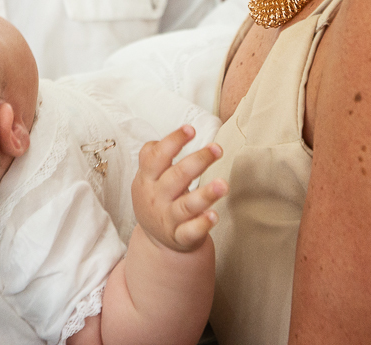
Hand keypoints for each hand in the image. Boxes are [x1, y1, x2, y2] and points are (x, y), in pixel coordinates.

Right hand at [132, 125, 227, 252]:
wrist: (156, 241)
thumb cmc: (157, 199)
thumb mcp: (147, 177)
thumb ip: (156, 155)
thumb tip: (181, 130)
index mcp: (147, 179)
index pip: (157, 156)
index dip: (173, 141)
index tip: (191, 129)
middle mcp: (156, 198)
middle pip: (176, 177)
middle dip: (198, 161)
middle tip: (217, 149)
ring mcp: (168, 219)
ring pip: (186, 206)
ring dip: (205, 194)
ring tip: (223, 184)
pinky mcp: (180, 238)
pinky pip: (190, 232)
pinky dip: (202, 224)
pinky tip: (214, 216)